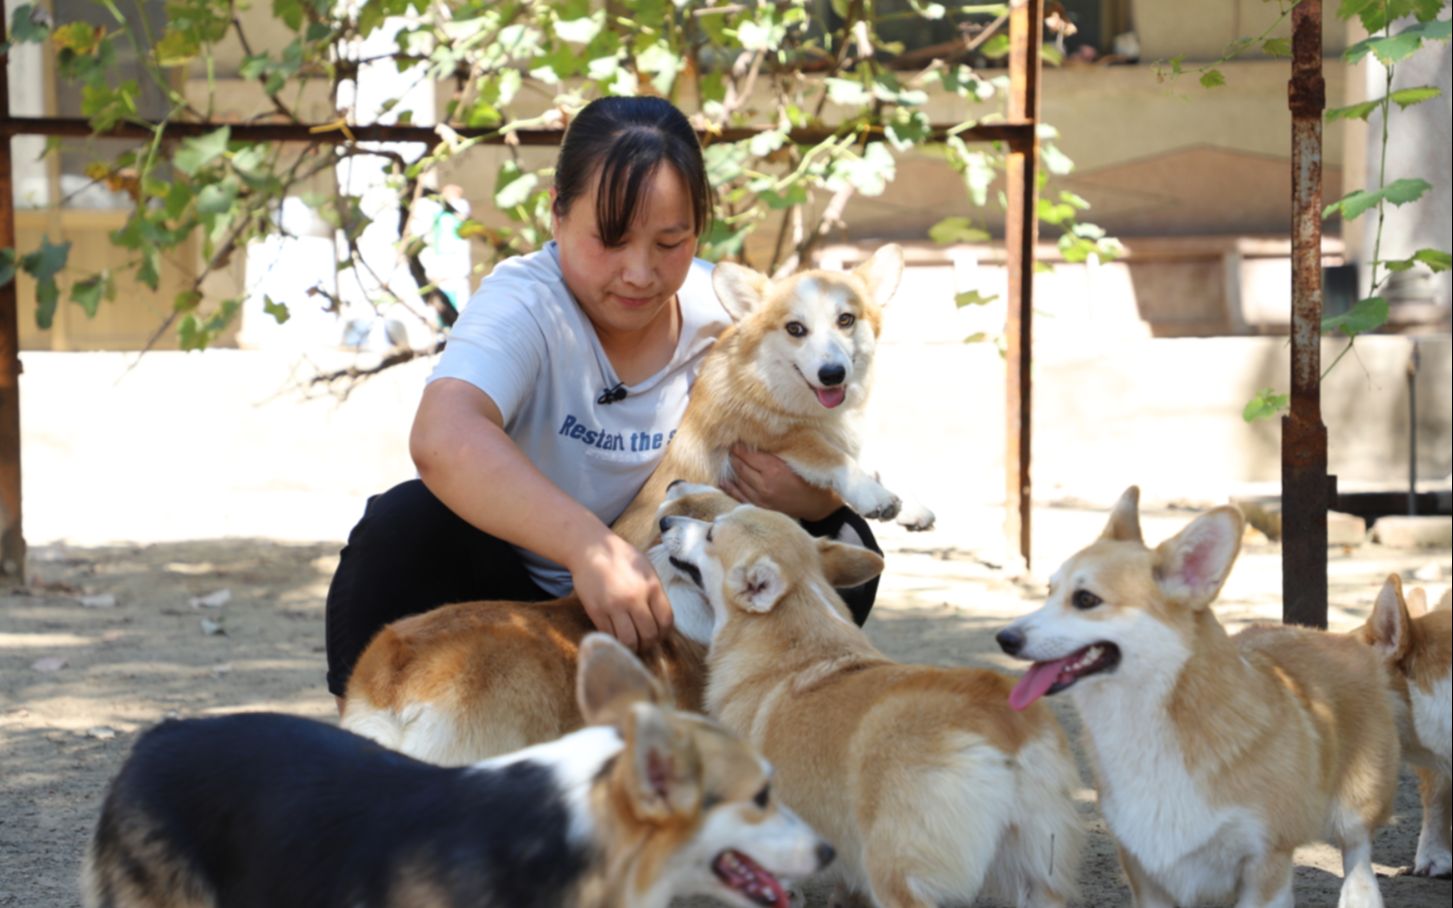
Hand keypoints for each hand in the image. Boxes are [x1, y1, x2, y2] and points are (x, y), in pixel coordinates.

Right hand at [568, 530, 672, 650]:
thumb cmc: (621, 557)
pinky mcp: (596, 611)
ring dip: (633, 648)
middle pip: (649, 634)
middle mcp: (634, 598)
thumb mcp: (646, 568)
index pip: (666, 620)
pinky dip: (615, 641)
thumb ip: (655, 592)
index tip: (660, 635)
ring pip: (629, 641)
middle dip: (650, 644)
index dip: (665, 633)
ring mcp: (614, 606)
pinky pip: (610, 636)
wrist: (592, 549)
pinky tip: (617, 637)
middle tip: (646, 643)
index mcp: (651, 586)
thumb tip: (662, 618)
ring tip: (632, 644)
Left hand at [724, 444, 841, 521]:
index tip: (734, 440)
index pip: (749, 455)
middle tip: (728, 447)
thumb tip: (755, 443)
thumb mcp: (793, 461)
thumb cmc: (806, 478)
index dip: (739, 447)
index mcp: (774, 470)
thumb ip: (774, 453)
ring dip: (731, 469)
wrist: (814, 503)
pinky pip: (739, 496)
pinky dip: (730, 487)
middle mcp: (764, 484)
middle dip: (733, 456)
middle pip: (741, 467)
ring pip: (738, 480)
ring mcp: (760, 498)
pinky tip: (723, 481)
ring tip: (728, 459)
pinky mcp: (759, 507)